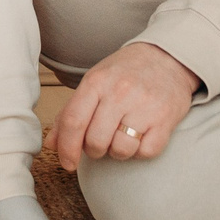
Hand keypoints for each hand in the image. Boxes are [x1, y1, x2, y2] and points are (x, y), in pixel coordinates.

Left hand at [52, 42, 195, 171]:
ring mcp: (144, 106)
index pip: (74, 121)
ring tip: (122, 135)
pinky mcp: (165, 119)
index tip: (68, 162)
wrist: (168, 57)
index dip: (67, 148)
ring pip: (120, 150)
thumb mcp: (94, 82)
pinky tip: (141, 135)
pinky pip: (146, 152)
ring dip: (118, 151)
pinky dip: (140, 150)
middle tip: (101, 141)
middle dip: (94, 150)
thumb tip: (51, 144)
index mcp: (97, 81)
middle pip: (95, 141)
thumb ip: (70, 112)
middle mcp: (120, 92)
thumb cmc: (125, 73)